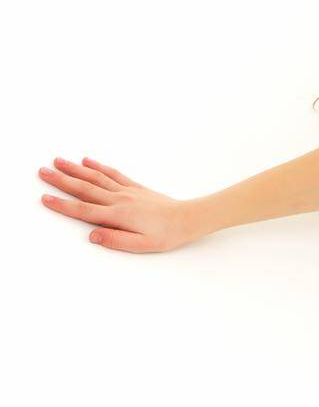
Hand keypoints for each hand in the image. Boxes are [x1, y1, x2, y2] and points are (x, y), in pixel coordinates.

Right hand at [38, 156, 200, 252]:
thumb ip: (116, 240)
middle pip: (84, 189)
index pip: (84, 210)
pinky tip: (87, 161)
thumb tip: (92, 235)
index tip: (44, 198)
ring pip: (96, 177)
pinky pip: (113, 174)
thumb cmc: (166, 235)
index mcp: (117, 215)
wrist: (188, 218)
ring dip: (75, 169)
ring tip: (58, 161)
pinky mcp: (135, 187)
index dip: (62, 205)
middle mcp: (119, 199)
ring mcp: (126, 191)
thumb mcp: (142, 245)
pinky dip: (99, 167)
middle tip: (41, 171)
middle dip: (61, 180)